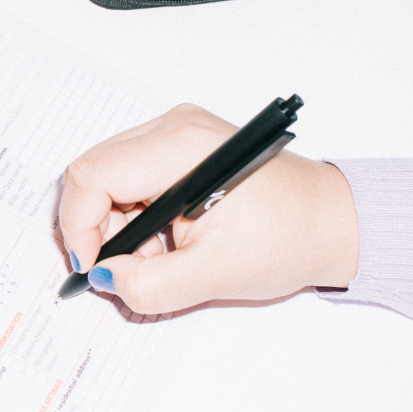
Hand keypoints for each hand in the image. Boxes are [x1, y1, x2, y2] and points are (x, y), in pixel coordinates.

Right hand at [60, 103, 358, 313]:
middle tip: (127, 266)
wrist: (332, 221)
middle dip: (97, 227)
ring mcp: (177, 132)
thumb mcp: (214, 275)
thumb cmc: (290, 237)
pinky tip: (166, 239)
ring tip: (158, 256)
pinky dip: (134, 214)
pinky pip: (130, 177)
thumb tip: (105, 277)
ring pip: (108, 176)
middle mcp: (175, 127)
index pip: (92, 176)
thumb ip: (149, 284)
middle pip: (93, 172)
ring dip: (117, 224)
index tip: (94, 267)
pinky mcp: (180, 145)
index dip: (80, 227)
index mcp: (182, 147)